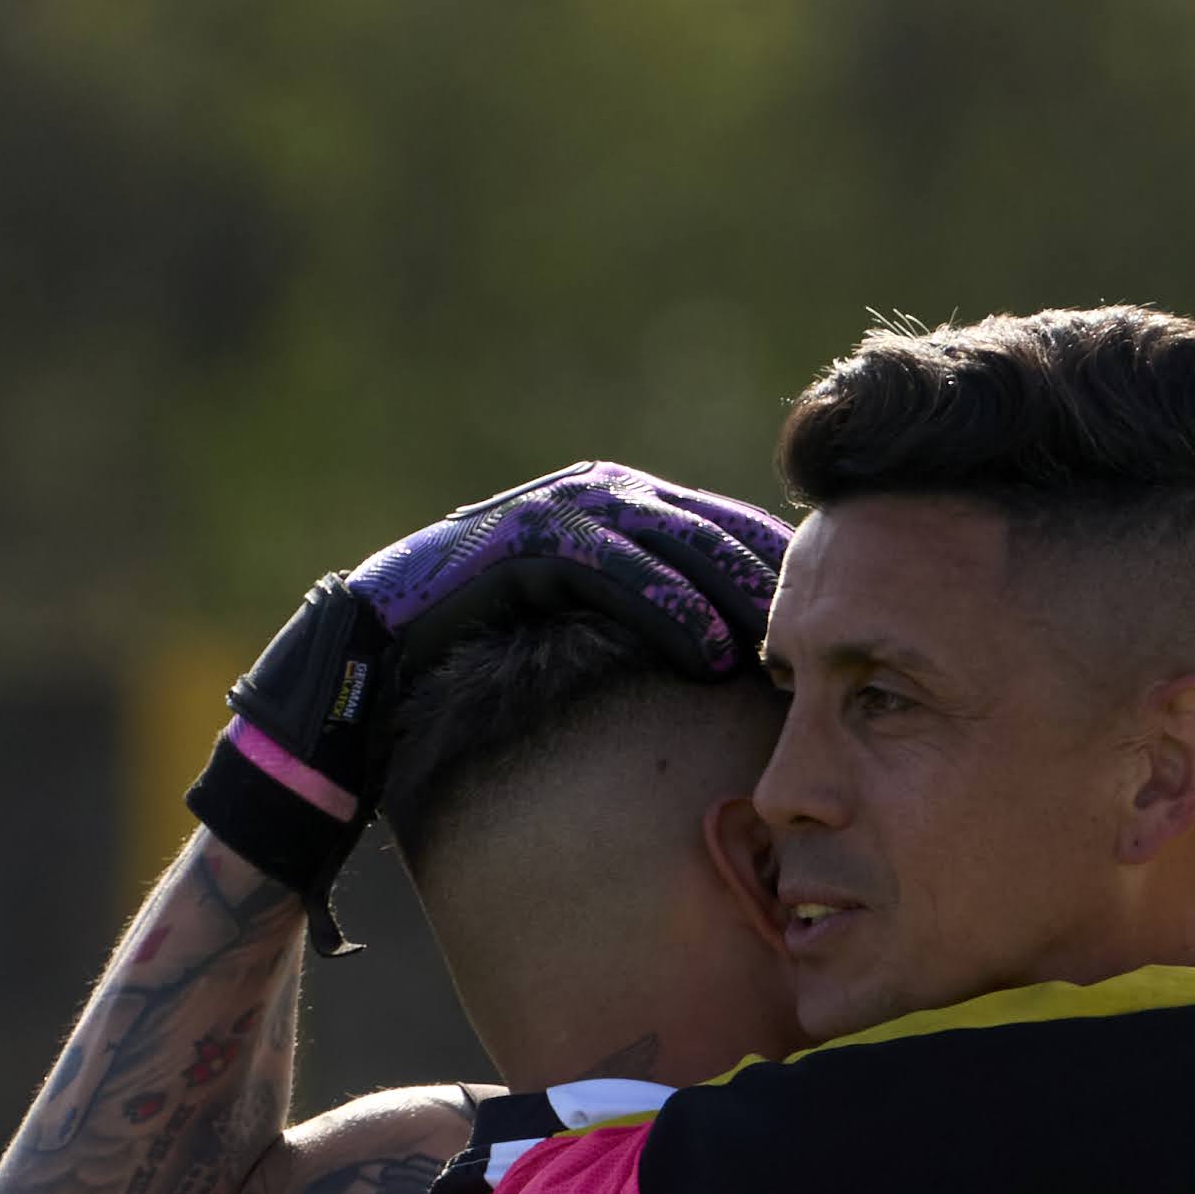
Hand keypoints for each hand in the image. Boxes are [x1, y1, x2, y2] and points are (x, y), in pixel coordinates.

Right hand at [184, 461, 790, 945]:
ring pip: (659, 533)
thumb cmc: (471, 689)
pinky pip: (599, 565)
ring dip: (726, 580)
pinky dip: (658, 601)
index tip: (841, 613)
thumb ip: (642, 642)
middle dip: (767, 563)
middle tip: (838, 612)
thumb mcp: (575, 659)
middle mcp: (579, 503)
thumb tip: (736, 682)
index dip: (775, 566)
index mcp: (605, 518)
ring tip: (785, 635)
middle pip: (700, 520)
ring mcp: (538, 517)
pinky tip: (710, 649)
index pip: (714, 529)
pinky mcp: (505, 544)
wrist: (353, 691)